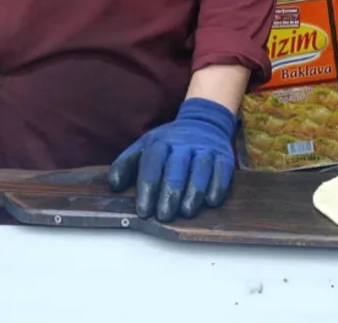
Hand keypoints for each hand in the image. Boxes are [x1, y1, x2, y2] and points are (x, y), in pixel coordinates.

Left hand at [106, 97, 237, 221]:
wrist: (204, 122)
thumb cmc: (170, 143)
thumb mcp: (145, 146)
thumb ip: (127, 163)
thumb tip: (114, 185)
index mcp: (161, 142)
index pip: (153, 163)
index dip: (147, 187)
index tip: (143, 211)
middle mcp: (184, 144)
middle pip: (177, 167)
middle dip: (170, 192)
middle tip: (164, 216)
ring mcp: (205, 149)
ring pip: (200, 169)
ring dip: (194, 191)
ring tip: (186, 212)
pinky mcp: (224, 156)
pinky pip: (222, 170)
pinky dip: (217, 186)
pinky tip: (210, 201)